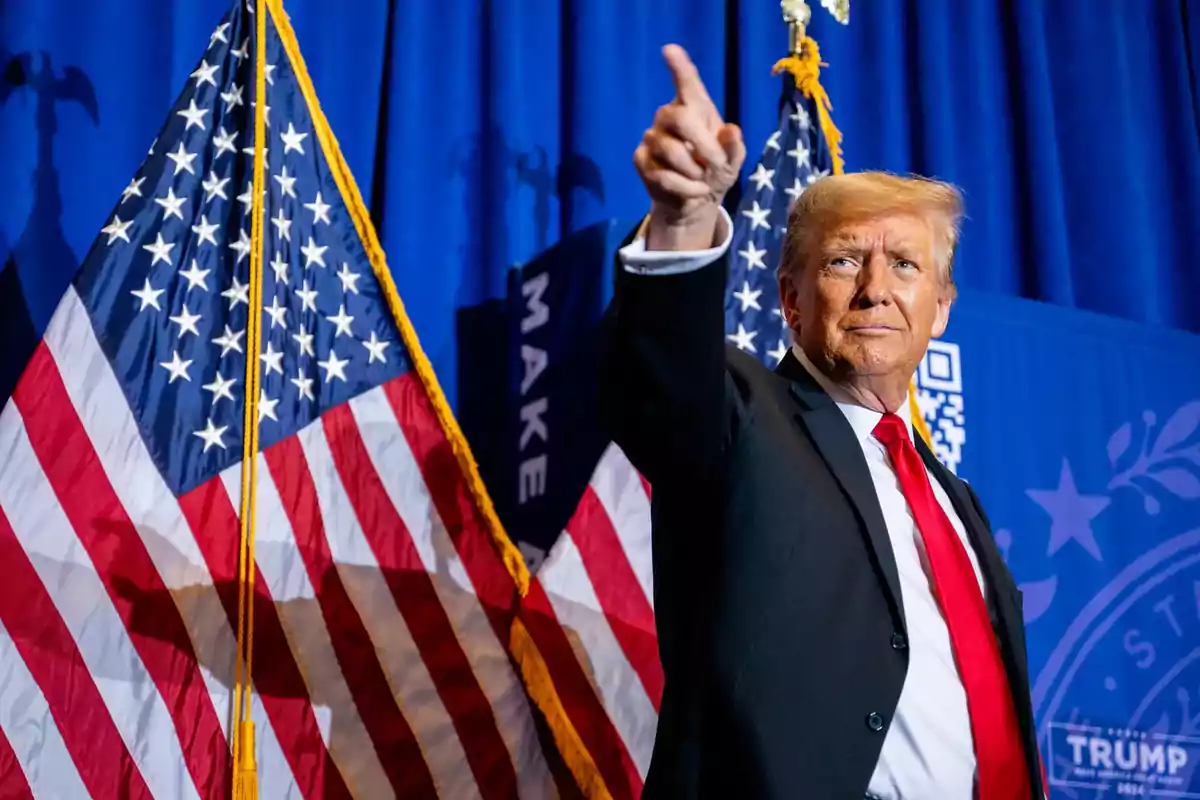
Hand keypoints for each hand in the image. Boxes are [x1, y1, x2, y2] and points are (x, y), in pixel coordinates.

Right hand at [635, 44, 745, 250]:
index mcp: (695, 108)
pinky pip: (662, 175)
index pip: (687, 84)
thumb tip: (731, 131)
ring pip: (670, 150)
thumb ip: (735, 147)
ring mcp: (652, 138)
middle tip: (717, 164)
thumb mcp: (734, 161)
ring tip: (702, 179)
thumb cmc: (715, 171)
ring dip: (694, 171)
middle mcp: (669, 117)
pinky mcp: (641, 160)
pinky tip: (693, 190)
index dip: (679, 67)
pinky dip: (685, 188)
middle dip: (703, 145)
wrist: (695, 202)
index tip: (669, 49)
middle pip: (678, 118)